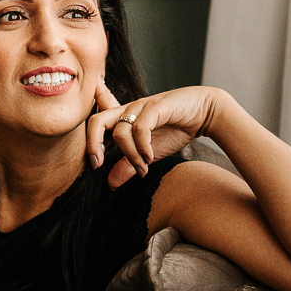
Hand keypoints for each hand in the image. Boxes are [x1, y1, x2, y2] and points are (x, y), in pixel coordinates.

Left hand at [87, 86, 217, 188]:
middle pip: (96, 121)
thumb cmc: (175, 129)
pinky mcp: (155, 107)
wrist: (204, 113)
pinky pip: (140, 129)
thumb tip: (110, 183)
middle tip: (98, 165)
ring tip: (144, 168)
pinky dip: (142, 148)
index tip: (92, 159)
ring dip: (130, 156)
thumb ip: (128, 166)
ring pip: (120, 132)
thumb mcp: (148, 154)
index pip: (97, 117)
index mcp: (124, 118)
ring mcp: (141, 107)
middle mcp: (128, 110)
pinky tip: (150, 158)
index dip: (86, 135)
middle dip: (92, 145)